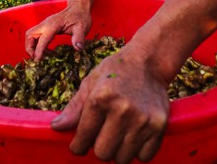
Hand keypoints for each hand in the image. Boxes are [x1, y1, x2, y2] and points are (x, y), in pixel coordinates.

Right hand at [24, 0, 91, 60]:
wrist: (79, 8)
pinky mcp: (46, 28)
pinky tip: (48, 52)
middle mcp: (45, 24)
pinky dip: (38, 45)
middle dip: (30, 48)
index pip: (42, 39)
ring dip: (32, 47)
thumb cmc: (80, 17)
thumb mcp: (82, 27)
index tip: (38, 60)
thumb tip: (78, 48)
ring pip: (31, 36)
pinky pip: (36, 37)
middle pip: (30, 35)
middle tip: (37, 59)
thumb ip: (79, 37)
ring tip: (42, 57)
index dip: (39, 50)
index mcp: (53, 25)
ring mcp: (44, 25)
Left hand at [51, 44, 170, 163]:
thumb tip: (56, 128)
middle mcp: (123, 110)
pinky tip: (133, 136)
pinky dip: (137, 152)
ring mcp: (143, 119)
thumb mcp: (90, 83)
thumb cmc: (115, 72)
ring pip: (122, 159)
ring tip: (118, 135)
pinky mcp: (159, 126)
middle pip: (103, 153)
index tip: (79, 144)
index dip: (77, 145)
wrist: (148, 62)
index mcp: (101, 98)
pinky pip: (144, 157)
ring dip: (117, 151)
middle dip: (98, 147)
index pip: (83, 137)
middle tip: (101, 136)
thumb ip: (74, 108)